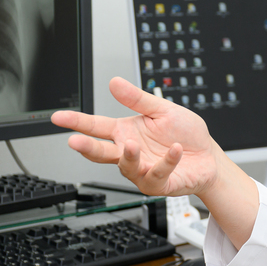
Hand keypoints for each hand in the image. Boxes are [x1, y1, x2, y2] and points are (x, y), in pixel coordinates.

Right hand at [52, 77, 223, 197]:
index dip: (77, 122)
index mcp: (126, 132)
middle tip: (74, 141)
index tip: (57, 117)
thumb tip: (114, 82)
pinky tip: (174, 150)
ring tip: (132, 145)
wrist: (209, 158)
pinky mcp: (158, 183)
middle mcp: (130, 152)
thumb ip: (137, 99)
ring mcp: (142, 170)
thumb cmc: (185, 134)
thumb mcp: (162, 110)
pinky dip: (166, 161)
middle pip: (102, 152)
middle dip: (86, 147)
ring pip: (127, 166)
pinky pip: (157, 174)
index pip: (96, 126)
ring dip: (128, 156)